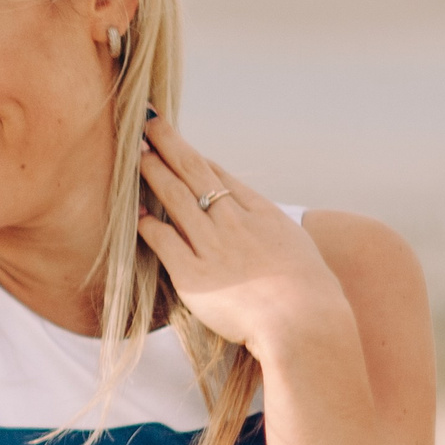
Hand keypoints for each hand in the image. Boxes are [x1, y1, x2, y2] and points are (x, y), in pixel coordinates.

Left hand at [134, 115, 348, 358]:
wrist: (304, 321)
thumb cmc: (312, 296)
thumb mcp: (300, 251)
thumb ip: (277, 238)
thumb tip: (270, 235)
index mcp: (262, 215)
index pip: (222, 178)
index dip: (196, 158)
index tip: (178, 143)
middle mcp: (234, 223)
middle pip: (195, 174)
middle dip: (169, 145)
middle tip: (147, 123)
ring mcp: (212, 246)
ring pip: (176, 198)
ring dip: (153, 172)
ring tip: (134, 153)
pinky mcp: (192, 275)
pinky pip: (163, 241)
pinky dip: (146, 224)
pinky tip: (132, 212)